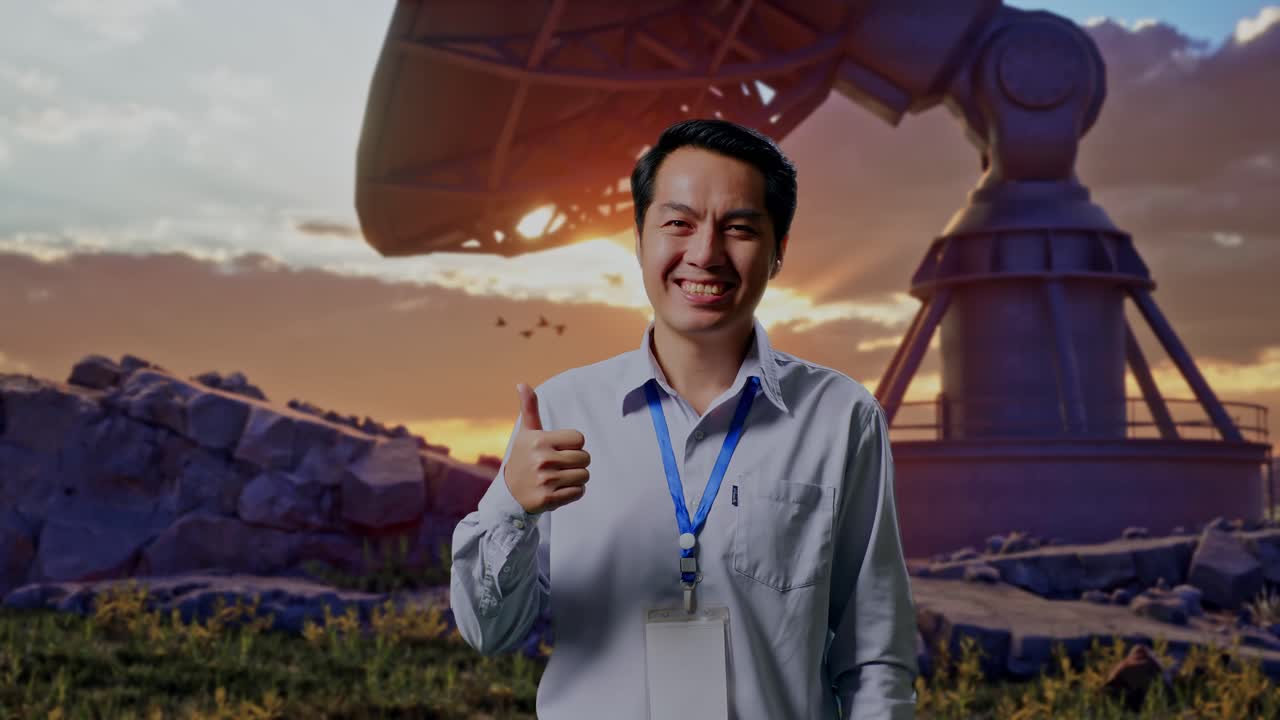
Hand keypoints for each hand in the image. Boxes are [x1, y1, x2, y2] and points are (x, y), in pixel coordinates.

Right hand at [504, 383, 590, 513]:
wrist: (510, 493)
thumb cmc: (523, 458)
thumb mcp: (526, 433)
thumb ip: (529, 408)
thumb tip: (521, 384)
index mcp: (539, 440)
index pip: (580, 439)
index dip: (573, 445)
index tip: (559, 450)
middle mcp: (542, 460)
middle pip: (585, 458)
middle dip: (577, 462)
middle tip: (560, 466)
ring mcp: (545, 481)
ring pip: (584, 476)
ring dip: (577, 478)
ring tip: (560, 478)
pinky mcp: (548, 500)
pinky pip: (579, 492)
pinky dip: (574, 492)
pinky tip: (560, 490)